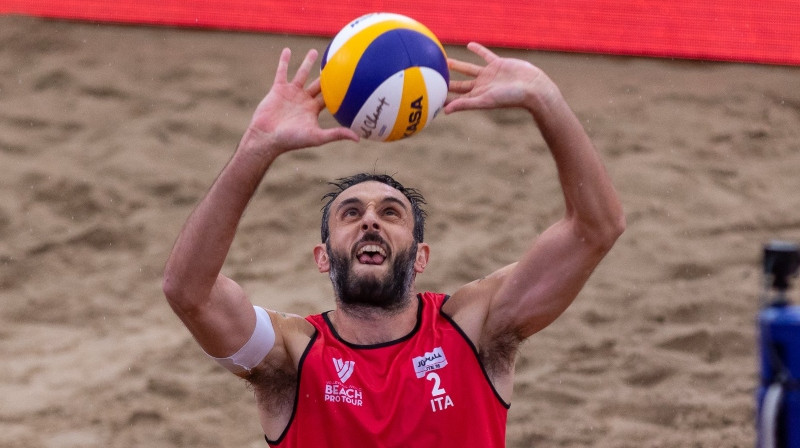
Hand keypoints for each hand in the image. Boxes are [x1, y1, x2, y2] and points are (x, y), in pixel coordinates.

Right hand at [242, 48, 358, 155]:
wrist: (267, 137)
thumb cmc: (292, 140)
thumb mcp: (317, 137)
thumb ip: (336, 134)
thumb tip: (358, 138)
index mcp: (313, 109)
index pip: (329, 97)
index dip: (338, 89)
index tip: (349, 78)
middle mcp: (303, 100)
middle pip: (318, 84)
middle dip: (327, 75)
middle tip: (337, 62)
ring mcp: (291, 93)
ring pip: (301, 74)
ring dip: (308, 63)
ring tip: (315, 51)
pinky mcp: (278, 89)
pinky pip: (282, 72)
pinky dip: (284, 61)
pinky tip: (287, 50)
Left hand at [444, 42, 552, 113]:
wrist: (532, 88)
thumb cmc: (510, 98)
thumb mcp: (485, 101)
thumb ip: (465, 105)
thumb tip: (444, 112)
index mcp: (478, 96)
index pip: (457, 97)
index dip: (445, 97)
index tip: (432, 96)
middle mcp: (482, 86)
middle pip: (460, 84)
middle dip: (448, 82)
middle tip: (434, 78)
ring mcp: (489, 75)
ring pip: (469, 69)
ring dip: (458, 65)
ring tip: (446, 61)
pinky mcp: (498, 64)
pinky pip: (485, 55)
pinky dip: (478, 50)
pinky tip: (470, 45)